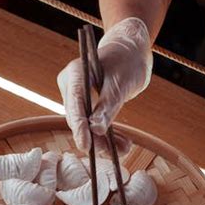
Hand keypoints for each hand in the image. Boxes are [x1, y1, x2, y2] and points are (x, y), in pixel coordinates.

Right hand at [57, 17, 152, 151]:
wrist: (132, 52)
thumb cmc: (127, 61)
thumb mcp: (120, 84)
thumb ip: (108, 106)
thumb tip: (95, 130)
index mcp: (75, 74)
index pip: (74, 105)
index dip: (79, 127)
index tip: (86, 146)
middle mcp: (72, 86)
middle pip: (79, 119)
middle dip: (96, 138)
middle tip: (114, 152)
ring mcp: (80, 97)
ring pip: (88, 125)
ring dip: (106, 140)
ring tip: (125, 149)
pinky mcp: (89, 105)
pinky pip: (96, 124)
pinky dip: (110, 135)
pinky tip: (124, 145)